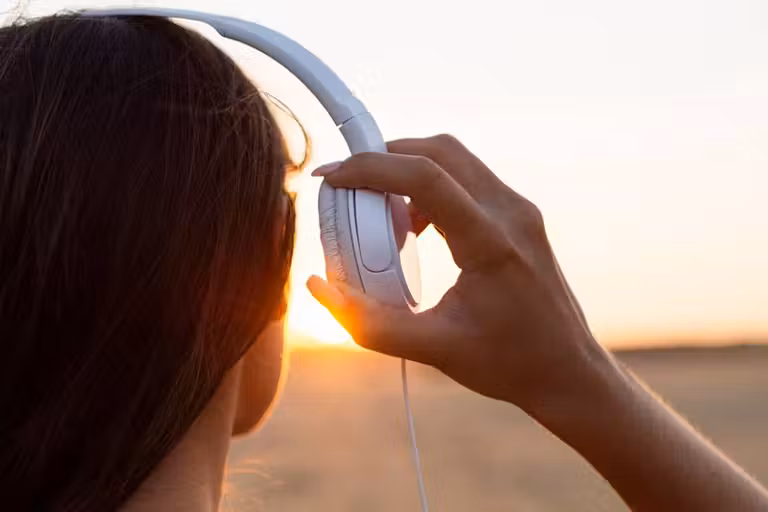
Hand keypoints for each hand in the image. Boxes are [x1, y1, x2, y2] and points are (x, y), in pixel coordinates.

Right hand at [307, 135, 610, 412]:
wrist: (569, 372)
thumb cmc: (509, 364)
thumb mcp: (431, 349)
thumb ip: (367, 322)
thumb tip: (319, 287)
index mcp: (492, 244)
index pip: (425, 177)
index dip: (369, 168)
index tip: (332, 177)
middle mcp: (512, 214)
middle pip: (441, 150)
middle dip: (387, 156)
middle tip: (349, 184)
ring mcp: (520, 211)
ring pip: (457, 159)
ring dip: (411, 171)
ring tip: (381, 214)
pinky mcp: (520, 218)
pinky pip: (470, 180)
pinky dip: (433, 187)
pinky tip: (417, 228)